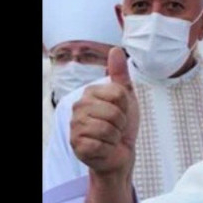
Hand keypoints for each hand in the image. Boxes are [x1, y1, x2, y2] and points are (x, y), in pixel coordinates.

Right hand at [70, 47, 138, 178]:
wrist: (121, 152)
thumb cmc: (122, 125)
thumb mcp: (126, 98)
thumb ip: (121, 75)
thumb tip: (115, 50)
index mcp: (90, 93)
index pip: (118, 94)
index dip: (126, 106)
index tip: (122, 112)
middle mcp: (78, 108)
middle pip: (114, 112)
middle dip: (121, 123)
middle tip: (116, 127)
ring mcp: (75, 127)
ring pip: (107, 129)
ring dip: (115, 136)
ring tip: (111, 137)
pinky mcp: (77, 145)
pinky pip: (100, 144)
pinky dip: (108, 148)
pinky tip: (104, 147)